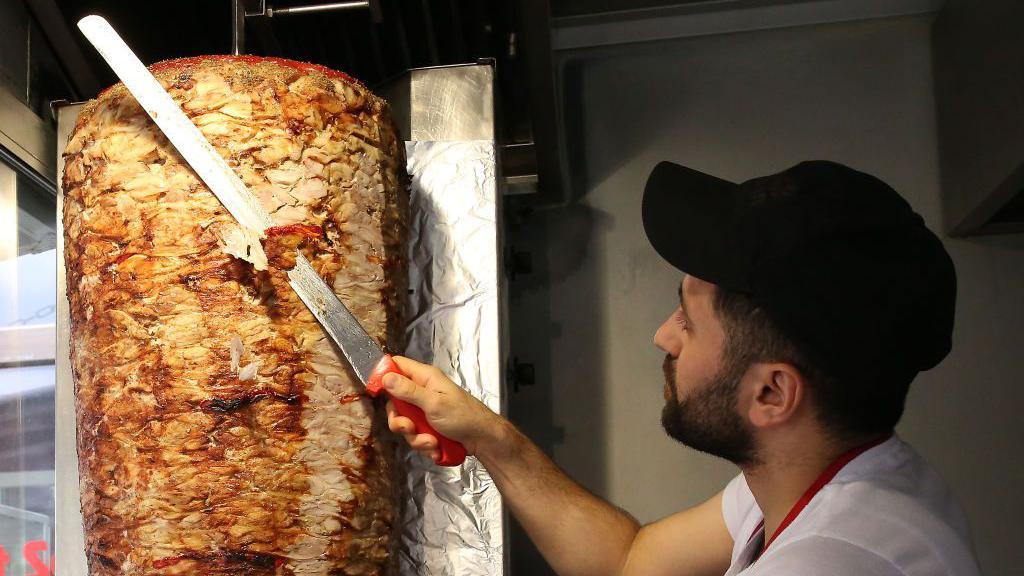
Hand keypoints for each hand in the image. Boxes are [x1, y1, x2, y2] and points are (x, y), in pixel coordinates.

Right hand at [383, 356, 505, 460]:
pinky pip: (415, 436)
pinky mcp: (428, 427)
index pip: (396, 366)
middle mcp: (423, 392)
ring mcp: (425, 411)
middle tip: (410, 428)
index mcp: (425, 378)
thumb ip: (409, 391)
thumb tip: (386, 377)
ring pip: (405, 424)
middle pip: (395, 402)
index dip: (383, 375)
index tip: (376, 392)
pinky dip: (424, 445)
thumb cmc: (464, 416)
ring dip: (416, 438)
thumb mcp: (434, 403)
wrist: (483, 440)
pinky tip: (437, 447)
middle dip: (401, 421)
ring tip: (432, 442)